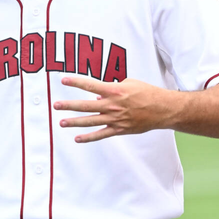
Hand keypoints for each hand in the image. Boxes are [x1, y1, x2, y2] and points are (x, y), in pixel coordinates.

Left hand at [53, 75, 175, 141]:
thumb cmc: (146, 93)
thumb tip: (97, 95)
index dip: (76, 82)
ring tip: (61, 122)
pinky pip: (101, 135)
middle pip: (86, 105)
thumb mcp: (129, 83)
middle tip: (56, 105)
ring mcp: (115, 119)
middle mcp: (112, 105)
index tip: (62, 80)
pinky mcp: (119, 129)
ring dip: (74, 122)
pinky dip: (89, 137)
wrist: (162, 109)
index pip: (90, 85)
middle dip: (69, 105)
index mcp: (114, 90)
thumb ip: (111, 88)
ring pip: (90, 121)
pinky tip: (77, 138)